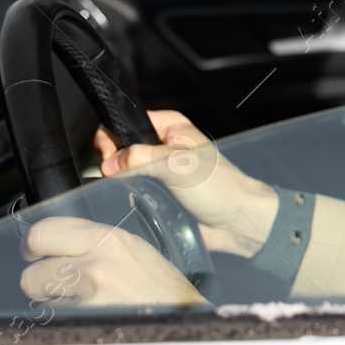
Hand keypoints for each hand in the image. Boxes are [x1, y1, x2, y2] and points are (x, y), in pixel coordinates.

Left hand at [20, 215, 207, 307]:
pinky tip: (88, 319)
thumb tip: (57, 242)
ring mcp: (90, 297)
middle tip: (49, 282)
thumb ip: (96, 241)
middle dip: (37, 278)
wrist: (184, 320)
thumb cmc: (161, 289)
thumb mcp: (133, 250)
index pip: (45, 231)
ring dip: (53, 304)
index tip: (36, 252)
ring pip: (42, 301)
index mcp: (109, 239)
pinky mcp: (87, 323)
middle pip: (33, 269)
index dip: (35, 245)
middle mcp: (96, 263)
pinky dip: (66, 322)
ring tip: (82, 304)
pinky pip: (57, 322)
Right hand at [94, 110, 278, 257]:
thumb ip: (141, 159)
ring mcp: (157, 171)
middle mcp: (161, 145)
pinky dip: (129, 199)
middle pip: (120, 148)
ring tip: (135, 191)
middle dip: (114, 163)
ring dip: (122, 184)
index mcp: (169, 126)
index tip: (110, 156)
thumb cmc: (220, 186)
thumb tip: (109, 164)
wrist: (234, 223)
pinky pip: (131, 194)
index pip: (126, 121)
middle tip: (120, 175)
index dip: (113, 137)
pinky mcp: (156, 194)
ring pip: (122, 174)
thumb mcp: (178, 164)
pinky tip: (138, 203)